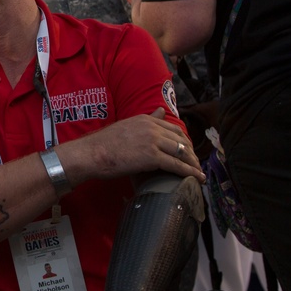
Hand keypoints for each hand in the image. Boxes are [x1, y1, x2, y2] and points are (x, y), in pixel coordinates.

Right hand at [66, 108, 203, 184]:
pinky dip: (189, 172)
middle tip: (196, 163)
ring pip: (182, 152)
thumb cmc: (103, 144)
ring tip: (199, 172)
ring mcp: (153, 141)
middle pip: (181, 139)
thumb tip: (160, 112)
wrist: (91, 154)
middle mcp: (152, 127)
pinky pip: (176, 165)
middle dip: (191, 152)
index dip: (184, 140)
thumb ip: (146, 120)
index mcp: (145, 119)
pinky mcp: (152, 157)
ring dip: (193, 163)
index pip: (173, 128)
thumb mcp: (127, 126)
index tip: (187, 150)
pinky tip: (196, 178)